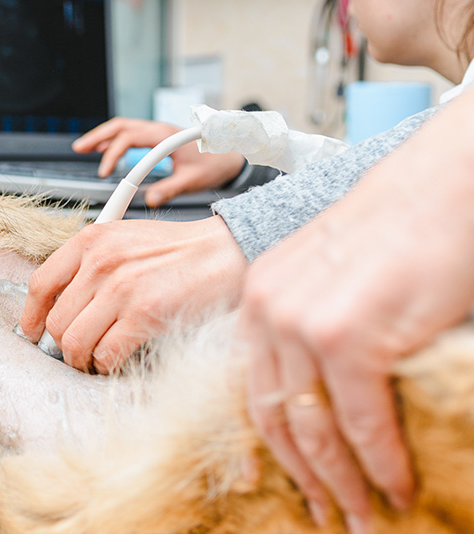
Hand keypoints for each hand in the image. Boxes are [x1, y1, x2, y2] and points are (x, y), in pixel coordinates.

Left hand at [20, 216, 247, 373]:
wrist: (223, 253)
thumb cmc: (178, 251)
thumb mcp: (124, 240)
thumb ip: (90, 265)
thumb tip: (62, 305)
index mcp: (91, 240)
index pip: (40, 283)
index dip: (31, 315)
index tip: (33, 331)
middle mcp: (100, 262)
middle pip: (56, 320)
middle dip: (63, 344)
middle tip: (76, 352)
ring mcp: (121, 289)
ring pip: (75, 342)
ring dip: (82, 359)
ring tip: (94, 360)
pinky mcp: (144, 314)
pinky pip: (106, 354)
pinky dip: (106, 365)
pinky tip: (115, 361)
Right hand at [72, 117, 246, 206]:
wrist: (233, 154)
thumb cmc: (216, 165)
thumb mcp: (193, 181)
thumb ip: (170, 190)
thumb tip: (148, 200)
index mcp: (165, 136)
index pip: (129, 138)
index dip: (113, 154)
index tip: (105, 173)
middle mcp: (159, 128)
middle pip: (120, 125)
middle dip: (98, 136)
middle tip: (79, 148)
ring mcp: (158, 131)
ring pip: (124, 126)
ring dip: (104, 136)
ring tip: (85, 148)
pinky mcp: (159, 137)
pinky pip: (132, 132)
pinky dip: (115, 139)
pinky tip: (106, 150)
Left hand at [237, 93, 473, 532]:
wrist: (443, 186)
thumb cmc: (399, 231)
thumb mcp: (333, 285)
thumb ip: (316, 338)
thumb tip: (329, 406)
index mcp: (259, 298)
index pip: (254, 388)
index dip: (275, 445)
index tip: (297, 480)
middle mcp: (268, 310)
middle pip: (274, 417)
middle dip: (306, 476)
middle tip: (330, 512)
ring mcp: (302, 322)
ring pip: (314, 429)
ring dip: (342, 483)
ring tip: (363, 517)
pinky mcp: (346, 335)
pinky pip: (362, 422)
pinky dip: (382, 463)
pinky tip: (398, 487)